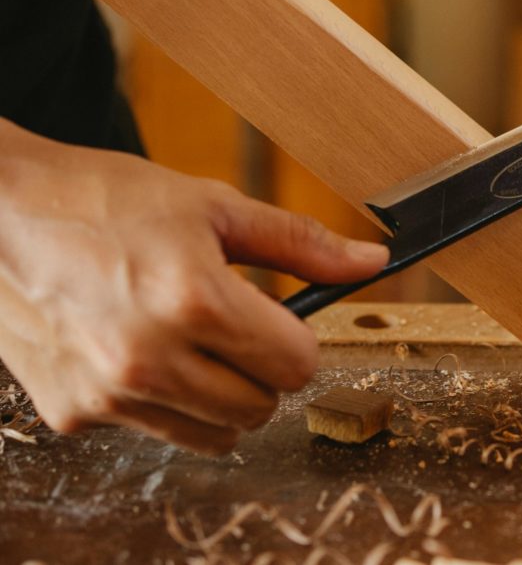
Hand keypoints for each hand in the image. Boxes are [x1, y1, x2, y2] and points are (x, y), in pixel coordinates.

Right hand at [0, 121, 387, 453]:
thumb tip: (372, 262)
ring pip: (215, 434)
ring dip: (219, 397)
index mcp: (196, 299)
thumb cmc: (107, 199)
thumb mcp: (214, 205)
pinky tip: (138, 352)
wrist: (0, 212)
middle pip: (261, 407)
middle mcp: (151, 357)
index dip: (297, 341)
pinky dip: (164, 404)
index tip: (278, 322)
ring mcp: (109, 392)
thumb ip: (301, 243)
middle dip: (262, 370)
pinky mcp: (74, 413)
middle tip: (231, 328)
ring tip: (187, 342)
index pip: (298, 365)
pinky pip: (155, 431)